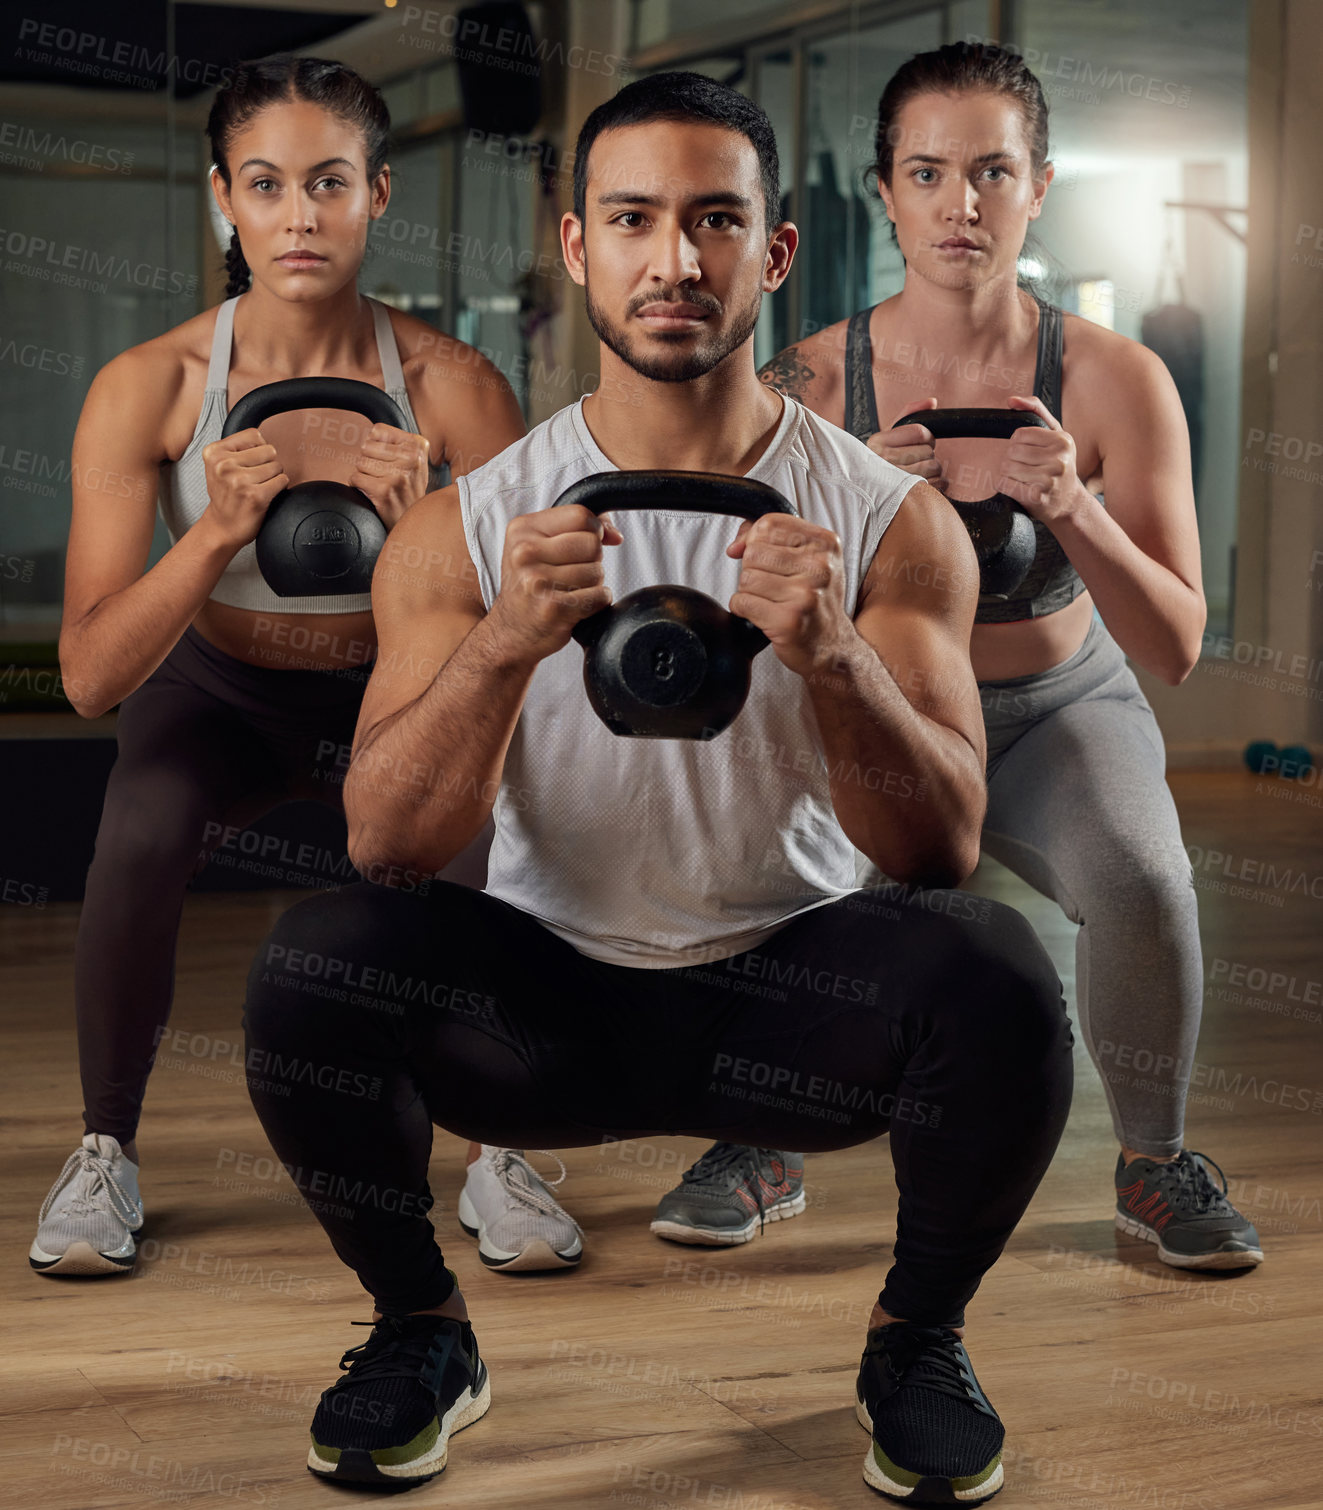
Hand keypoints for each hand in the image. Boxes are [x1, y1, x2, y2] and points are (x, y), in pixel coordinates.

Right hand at [200, 428, 288, 549]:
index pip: (254, 435)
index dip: (259, 448)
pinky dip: (280, 487)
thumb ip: (236, 447)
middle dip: (268, 463)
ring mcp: (239, 481)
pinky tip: (266, 494)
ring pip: (277, 466)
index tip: (250, 463)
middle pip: (269, 450)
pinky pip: (282, 481)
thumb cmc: (225, 495)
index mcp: (214, 452)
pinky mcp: (255, 496)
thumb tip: (263, 437)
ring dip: (274, 477)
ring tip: (259, 486)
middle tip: (255, 478)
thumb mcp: (219, 465)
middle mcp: (224, 465)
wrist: (221, 527)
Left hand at [350, 423, 431, 527]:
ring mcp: (399, 474)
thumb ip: (397, 442)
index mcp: (418, 445)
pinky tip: (375, 494)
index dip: (376, 447)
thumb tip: (371, 432)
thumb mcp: (413, 460)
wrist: (415, 522)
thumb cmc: (408, 490)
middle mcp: (412, 458)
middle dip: (371, 463)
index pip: (378, 431)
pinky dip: (359, 487)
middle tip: (386, 477)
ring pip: (360, 463)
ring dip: (366, 476)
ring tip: (382, 485)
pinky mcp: (385, 490)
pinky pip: (355, 478)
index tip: (390, 462)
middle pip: (367, 447)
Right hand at [487, 503, 623, 664]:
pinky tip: (576, 605)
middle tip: (572, 573)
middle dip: (592, 559)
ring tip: (570, 591)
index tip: (584, 546)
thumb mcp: (539, 545)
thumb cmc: (529, 585)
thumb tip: (614, 534)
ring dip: (592, 583)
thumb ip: (576, 528)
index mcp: (522, 530)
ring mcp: (537, 581)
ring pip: (597, 571)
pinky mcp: (553, 608)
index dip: (593, 529)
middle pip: (592, 542)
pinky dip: (596, 602)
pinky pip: (599, 596)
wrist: (511, 630)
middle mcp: (525, 553)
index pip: (580, 514)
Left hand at [727, 513, 851, 679]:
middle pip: (753, 552)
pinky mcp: (788, 620)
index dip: (755, 540)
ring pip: (746, 578)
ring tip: (772, 602)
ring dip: (750, 592)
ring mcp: (805, 594)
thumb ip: (772, 539)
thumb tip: (736, 546)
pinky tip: (765, 615)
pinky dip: (744, 610)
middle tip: (774, 587)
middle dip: (753, 570)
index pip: (769, 524)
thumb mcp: (808, 559)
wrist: (834, 647)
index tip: (763, 558)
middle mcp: (819, 567)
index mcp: (825, 544)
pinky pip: (742, 602)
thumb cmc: (817, 601)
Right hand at [865, 396, 946, 491]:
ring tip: (919, 472)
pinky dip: (938, 484)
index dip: (927, 437)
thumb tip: (932, 401)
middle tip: (917, 460)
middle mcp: (883, 462)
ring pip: (935, 467)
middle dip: (928, 454)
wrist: (868, 492)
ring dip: (933, 470)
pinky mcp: (907, 498)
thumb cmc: (882, 461)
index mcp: (877, 442)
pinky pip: (938, 484)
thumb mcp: (888, 435)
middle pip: (929, 451)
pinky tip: (924, 484)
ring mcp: (894, 482)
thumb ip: (910, 414)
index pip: (920, 432)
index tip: (920, 443)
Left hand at [997, 395, 1089, 522]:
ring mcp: (1048, 480)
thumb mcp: (1055, 436)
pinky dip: (1004, 486)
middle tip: (1025, 469)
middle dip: (1012, 460)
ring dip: (1007, 474)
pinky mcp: (1035, 497)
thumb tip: (1012, 400)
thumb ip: (1036, 411)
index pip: (1020, 434)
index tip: (1029, 453)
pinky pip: (1004, 484)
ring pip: (1005, 468)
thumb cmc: (1058, 466)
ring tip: (1023, 479)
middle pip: (1011, 451)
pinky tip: (1018, 489)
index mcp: (1063, 441)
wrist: (1068, 503)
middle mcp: (1059, 459)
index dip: (1018, 444)